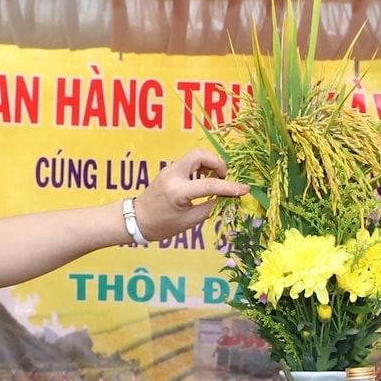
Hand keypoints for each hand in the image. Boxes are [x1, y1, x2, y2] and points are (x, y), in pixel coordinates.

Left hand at [132, 149, 246, 240]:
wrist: (136, 220)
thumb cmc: (161, 225)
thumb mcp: (189, 221)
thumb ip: (210, 207)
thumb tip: (227, 198)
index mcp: (178, 191)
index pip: (210, 184)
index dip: (230, 187)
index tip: (245, 189)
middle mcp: (173, 175)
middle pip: (200, 154)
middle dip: (218, 163)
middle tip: (224, 179)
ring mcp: (170, 169)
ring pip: (196, 156)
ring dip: (210, 165)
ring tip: (216, 181)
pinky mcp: (170, 170)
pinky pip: (190, 162)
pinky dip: (202, 168)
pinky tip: (204, 180)